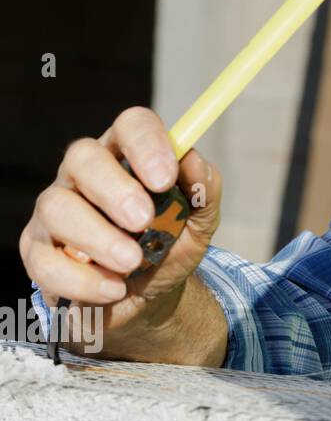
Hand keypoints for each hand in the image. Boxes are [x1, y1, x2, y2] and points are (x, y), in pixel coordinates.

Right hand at [18, 107, 222, 358]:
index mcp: (128, 155)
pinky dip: (82, 279)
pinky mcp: (37, 251)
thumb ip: (203, 189)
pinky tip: (114, 289)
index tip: (165, 178)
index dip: (146, 144)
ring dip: (97, 238)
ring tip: (132, 262)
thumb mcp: (200, 220)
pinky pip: (45, 261)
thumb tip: (192, 160)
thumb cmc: (172, 245)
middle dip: (114, 189)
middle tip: (144, 220)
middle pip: (83, 157)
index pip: (131, 125)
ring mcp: (55, 210)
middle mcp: (84, 174)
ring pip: (56, 207)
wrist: (154, 295)